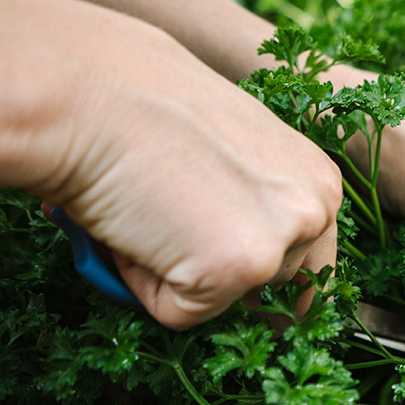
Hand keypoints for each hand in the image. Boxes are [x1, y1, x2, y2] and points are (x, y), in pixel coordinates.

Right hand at [0, 0, 341, 329]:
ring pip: (223, 301)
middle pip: (267, 285)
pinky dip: (142, 283)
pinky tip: (134, 226)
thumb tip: (253, 263)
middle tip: (167, 207)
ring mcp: (280, 242)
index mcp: (318, 180)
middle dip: (215, 267)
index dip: (261, 269)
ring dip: (175, 271)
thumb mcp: (230, 149)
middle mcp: (315, 210)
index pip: (311, 261)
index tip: (236, 271)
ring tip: (150, 205)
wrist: (85, 92)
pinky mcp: (237, 269)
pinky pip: (179, 312)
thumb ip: (255, 198)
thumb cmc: (143, 108)